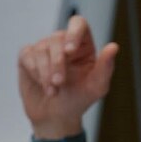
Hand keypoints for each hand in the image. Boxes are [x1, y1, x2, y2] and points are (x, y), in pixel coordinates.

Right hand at [18, 15, 119, 138]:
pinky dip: (34, 71)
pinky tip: (41, 85)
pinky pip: (27, 55)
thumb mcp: (96, 87)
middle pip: (56, 38)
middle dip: (57, 63)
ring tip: (53, 90)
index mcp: (83, 44)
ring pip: (40, 49)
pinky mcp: (28, 57)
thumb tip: (113, 46)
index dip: (73, 33)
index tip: (70, 51)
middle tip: (60, 83)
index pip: (78, 24)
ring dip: (45, 72)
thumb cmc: (78, 99)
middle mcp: (63, 42)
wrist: (56, 117)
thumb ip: (106, 67)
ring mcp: (44, 48)